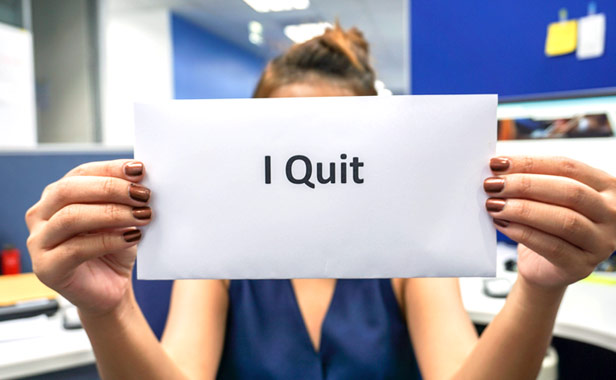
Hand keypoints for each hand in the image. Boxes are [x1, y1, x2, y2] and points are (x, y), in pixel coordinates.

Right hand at [26, 160, 151, 315]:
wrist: (111, 288)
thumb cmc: (115, 249)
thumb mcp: (122, 217)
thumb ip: (125, 197)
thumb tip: (141, 176)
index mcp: (57, 197)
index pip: (80, 173)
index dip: (109, 169)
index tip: (139, 169)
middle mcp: (41, 215)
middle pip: (68, 191)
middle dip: (110, 188)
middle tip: (142, 194)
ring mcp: (39, 242)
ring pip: (71, 217)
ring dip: (112, 213)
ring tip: (142, 215)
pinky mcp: (46, 268)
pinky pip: (76, 248)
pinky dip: (109, 240)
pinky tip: (133, 237)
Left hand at [484, 156, 615, 288]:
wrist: (544, 267)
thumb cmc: (545, 225)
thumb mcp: (545, 198)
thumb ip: (531, 179)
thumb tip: (498, 166)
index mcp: (606, 186)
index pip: (568, 167)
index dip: (530, 163)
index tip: (497, 163)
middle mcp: (611, 213)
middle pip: (569, 192)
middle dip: (525, 185)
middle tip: (492, 184)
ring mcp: (600, 242)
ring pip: (563, 220)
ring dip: (522, 210)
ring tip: (493, 205)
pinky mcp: (581, 266)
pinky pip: (552, 247)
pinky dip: (523, 233)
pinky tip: (502, 224)